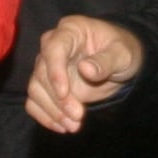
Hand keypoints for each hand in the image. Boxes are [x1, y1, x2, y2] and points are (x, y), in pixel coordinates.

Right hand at [27, 16, 145, 131]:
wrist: (119, 62)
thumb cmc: (122, 50)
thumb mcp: (122, 54)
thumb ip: (106, 61)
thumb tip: (85, 69)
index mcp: (70, 30)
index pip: (53, 48)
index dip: (55, 72)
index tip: (64, 94)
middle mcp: (52, 46)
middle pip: (41, 73)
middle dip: (57, 99)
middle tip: (77, 117)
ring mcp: (48, 66)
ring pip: (35, 89)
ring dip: (51, 110)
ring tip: (73, 126)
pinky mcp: (47, 85)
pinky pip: (34, 100)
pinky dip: (44, 115)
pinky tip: (62, 126)